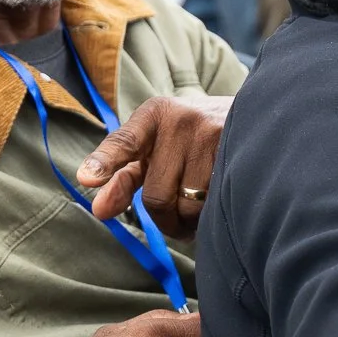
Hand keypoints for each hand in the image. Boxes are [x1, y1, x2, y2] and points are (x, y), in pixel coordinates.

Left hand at [75, 94, 231, 237]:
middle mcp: (181, 120)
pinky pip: (216, 206)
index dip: (105, 162)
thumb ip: (124, 177)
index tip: (86, 178)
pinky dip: (212, 217)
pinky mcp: (237, 152)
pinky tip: (217, 204)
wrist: (251, 114)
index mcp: (153, 115)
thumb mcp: (155, 148)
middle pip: (157, 196)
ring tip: (198, 209)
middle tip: (174, 217)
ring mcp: (211, 134)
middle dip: (165, 218)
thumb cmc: (190, 140)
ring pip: (189, 208)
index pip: (124, 142)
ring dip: (191, 222)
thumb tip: (99, 211)